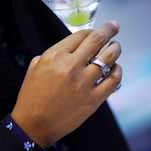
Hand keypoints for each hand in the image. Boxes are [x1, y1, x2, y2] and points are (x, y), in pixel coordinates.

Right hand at [11, 21, 121, 147]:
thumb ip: (53, 54)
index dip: (92, 30)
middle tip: (115, 27)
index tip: (98, 29)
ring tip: (116, 46)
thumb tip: (72, 48)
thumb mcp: (35, 67)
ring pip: (109, 58)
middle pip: (97, 40)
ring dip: (115, 49)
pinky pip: (113, 80)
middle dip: (109, 30)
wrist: (34, 124)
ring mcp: (84, 82)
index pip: (81, 35)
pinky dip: (118, 71)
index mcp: (55, 55)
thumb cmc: (32, 96)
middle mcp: (70, 66)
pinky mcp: (93, 99)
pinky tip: (116, 68)